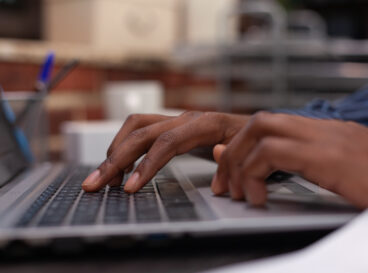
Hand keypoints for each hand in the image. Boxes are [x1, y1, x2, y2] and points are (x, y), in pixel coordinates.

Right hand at [82, 112, 249, 192]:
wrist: (254, 127)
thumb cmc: (251, 140)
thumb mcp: (248, 150)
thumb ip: (232, 155)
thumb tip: (216, 153)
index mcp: (206, 124)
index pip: (167, 142)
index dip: (146, 165)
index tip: (130, 188)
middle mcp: (186, 118)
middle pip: (142, 132)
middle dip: (115, 159)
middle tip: (95, 183)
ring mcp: (177, 121)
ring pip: (136, 126)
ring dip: (115, 149)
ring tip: (104, 176)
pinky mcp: (172, 126)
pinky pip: (141, 130)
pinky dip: (126, 146)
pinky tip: (120, 165)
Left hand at [211, 112, 367, 226]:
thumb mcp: (348, 179)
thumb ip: (309, 168)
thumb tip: (269, 170)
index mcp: (332, 133)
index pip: (274, 123)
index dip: (244, 145)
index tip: (230, 170)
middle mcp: (329, 130)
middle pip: (261, 121)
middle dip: (234, 152)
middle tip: (224, 183)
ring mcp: (332, 140)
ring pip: (262, 130)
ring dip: (239, 162)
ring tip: (238, 192)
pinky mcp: (333, 158)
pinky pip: (275, 152)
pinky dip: (255, 173)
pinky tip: (259, 198)